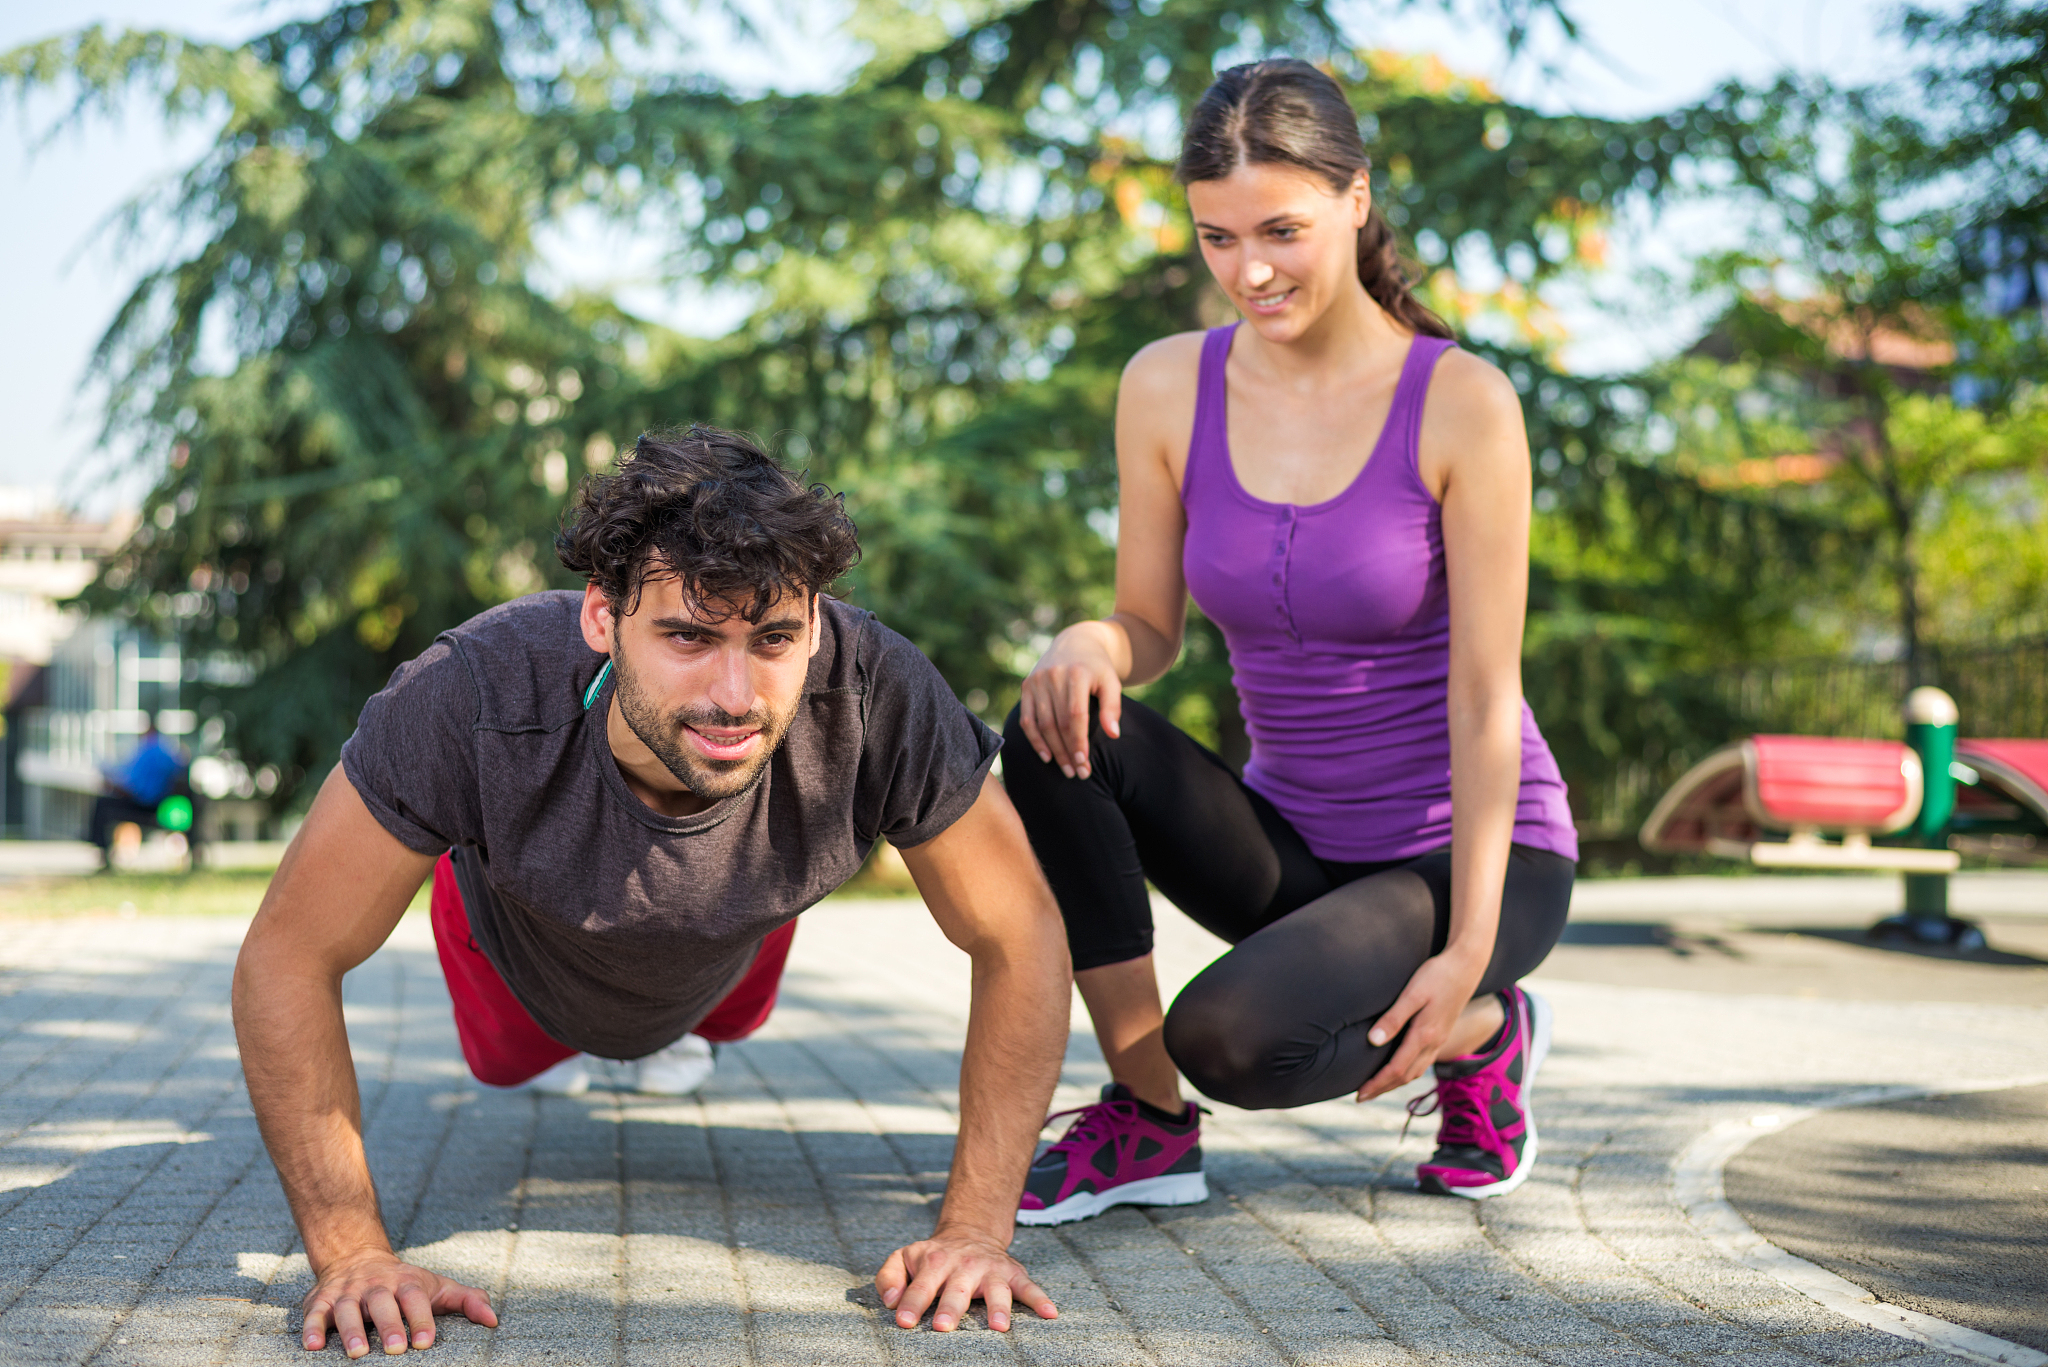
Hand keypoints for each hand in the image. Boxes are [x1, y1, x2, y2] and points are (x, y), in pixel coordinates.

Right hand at [300, 1251, 496, 1356]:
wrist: (358, 1256)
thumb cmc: (406, 1283)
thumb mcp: (438, 1287)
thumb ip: (467, 1301)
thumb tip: (494, 1320)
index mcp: (406, 1283)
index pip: (416, 1298)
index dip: (422, 1318)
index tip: (426, 1342)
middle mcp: (376, 1286)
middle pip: (382, 1302)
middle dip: (390, 1325)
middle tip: (397, 1349)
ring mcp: (348, 1292)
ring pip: (347, 1309)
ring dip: (351, 1330)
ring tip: (358, 1353)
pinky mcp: (321, 1300)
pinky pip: (315, 1314)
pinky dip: (312, 1328)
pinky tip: (312, 1346)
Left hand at [874, 1230, 1056, 1331]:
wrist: (970, 1232)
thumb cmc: (932, 1257)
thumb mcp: (904, 1257)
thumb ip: (889, 1277)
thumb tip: (890, 1301)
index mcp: (934, 1263)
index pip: (920, 1286)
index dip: (912, 1303)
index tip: (905, 1321)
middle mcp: (963, 1265)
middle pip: (957, 1289)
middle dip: (951, 1307)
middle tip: (944, 1326)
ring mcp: (990, 1269)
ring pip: (996, 1289)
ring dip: (997, 1307)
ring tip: (999, 1327)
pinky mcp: (1013, 1273)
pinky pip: (1029, 1287)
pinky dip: (1040, 1299)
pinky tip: (1050, 1313)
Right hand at [1017, 623, 1122, 779]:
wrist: (1075, 643)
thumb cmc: (1097, 668)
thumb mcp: (1111, 682)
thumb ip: (1112, 707)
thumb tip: (1114, 735)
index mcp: (1076, 674)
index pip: (1075, 715)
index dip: (1078, 742)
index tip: (1084, 763)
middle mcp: (1052, 676)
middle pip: (1057, 723)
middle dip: (1067, 751)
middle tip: (1077, 773)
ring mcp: (1036, 681)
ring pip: (1041, 724)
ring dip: (1052, 750)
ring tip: (1066, 769)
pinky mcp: (1026, 686)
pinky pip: (1027, 719)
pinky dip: (1034, 740)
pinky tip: (1046, 756)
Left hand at [1355, 952, 1484, 1101]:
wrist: (1466, 966)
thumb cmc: (1436, 975)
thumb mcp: (1412, 994)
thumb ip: (1393, 1018)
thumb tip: (1373, 1042)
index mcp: (1425, 1036)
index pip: (1396, 1070)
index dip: (1376, 1084)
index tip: (1359, 1094)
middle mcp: (1434, 1043)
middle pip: (1406, 1076)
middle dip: (1383, 1088)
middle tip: (1362, 1096)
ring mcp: (1440, 1039)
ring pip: (1417, 1071)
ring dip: (1396, 1082)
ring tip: (1378, 1086)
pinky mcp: (1442, 1033)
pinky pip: (1424, 1061)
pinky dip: (1409, 1071)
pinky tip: (1401, 1066)